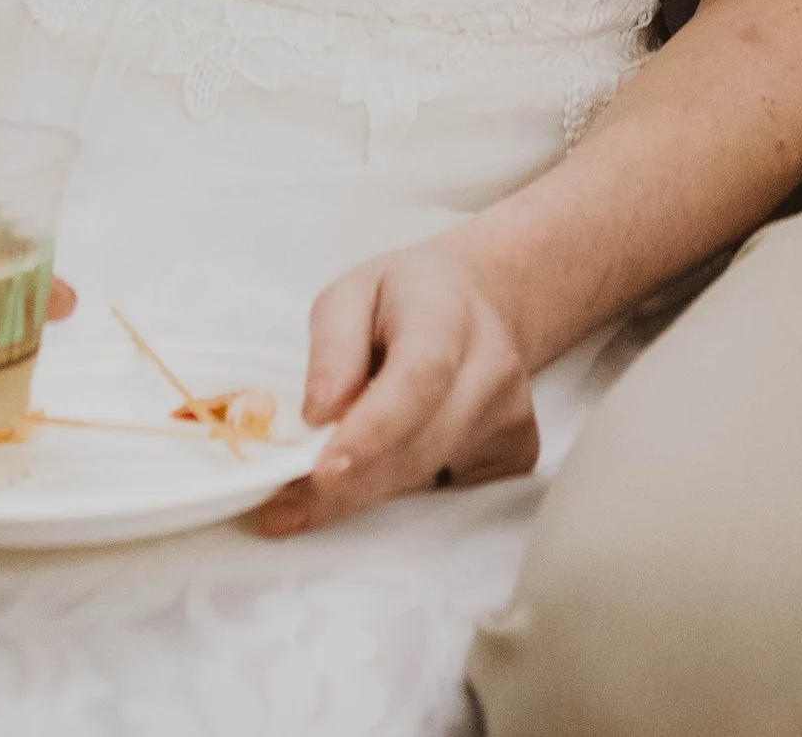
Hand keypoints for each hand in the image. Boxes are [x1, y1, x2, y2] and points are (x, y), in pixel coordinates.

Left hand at [255, 232, 538, 535]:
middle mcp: (492, 366)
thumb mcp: (351, 294)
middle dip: (348, 486)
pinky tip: (390, 462)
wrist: (477, 302)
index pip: (418, 378)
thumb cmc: (403, 299)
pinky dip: (405, 496)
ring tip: (326, 479)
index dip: (371, 432)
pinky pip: (450, 497)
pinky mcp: (517, 452)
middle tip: (284, 506)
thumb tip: (319, 414)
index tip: (322, 473)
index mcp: (446, 313)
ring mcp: (512, 414)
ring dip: (368, 492)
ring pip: (427, 479)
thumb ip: (332, 346)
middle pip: (419, 446)